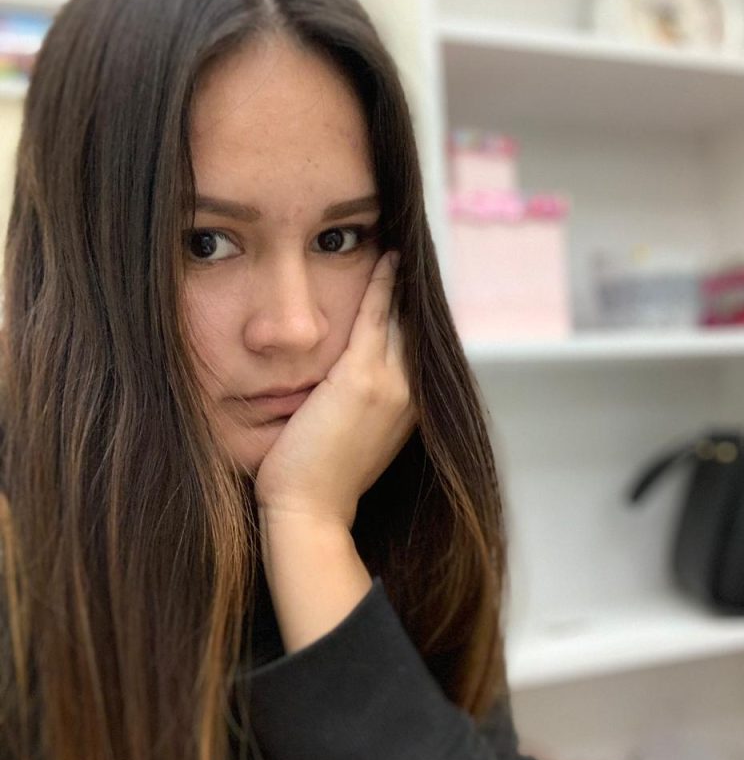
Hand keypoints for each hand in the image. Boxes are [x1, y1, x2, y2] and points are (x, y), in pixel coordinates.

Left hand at [254, 250, 417, 528]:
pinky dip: (384, 285)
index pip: (417, 350)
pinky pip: (378, 316)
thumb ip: (357, 410)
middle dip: (414, 293)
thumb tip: (341, 390)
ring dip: (402, 281)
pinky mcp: (363, 378)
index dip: (415, 317)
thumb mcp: (351, 441)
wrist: (309, 511)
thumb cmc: (316, 482)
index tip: (411, 290)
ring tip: (400, 249)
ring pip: (403, 318)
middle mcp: (411, 395)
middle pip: (418, 328)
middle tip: (409, 254)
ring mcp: (393, 385)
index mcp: (410, 410)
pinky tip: (386, 258)